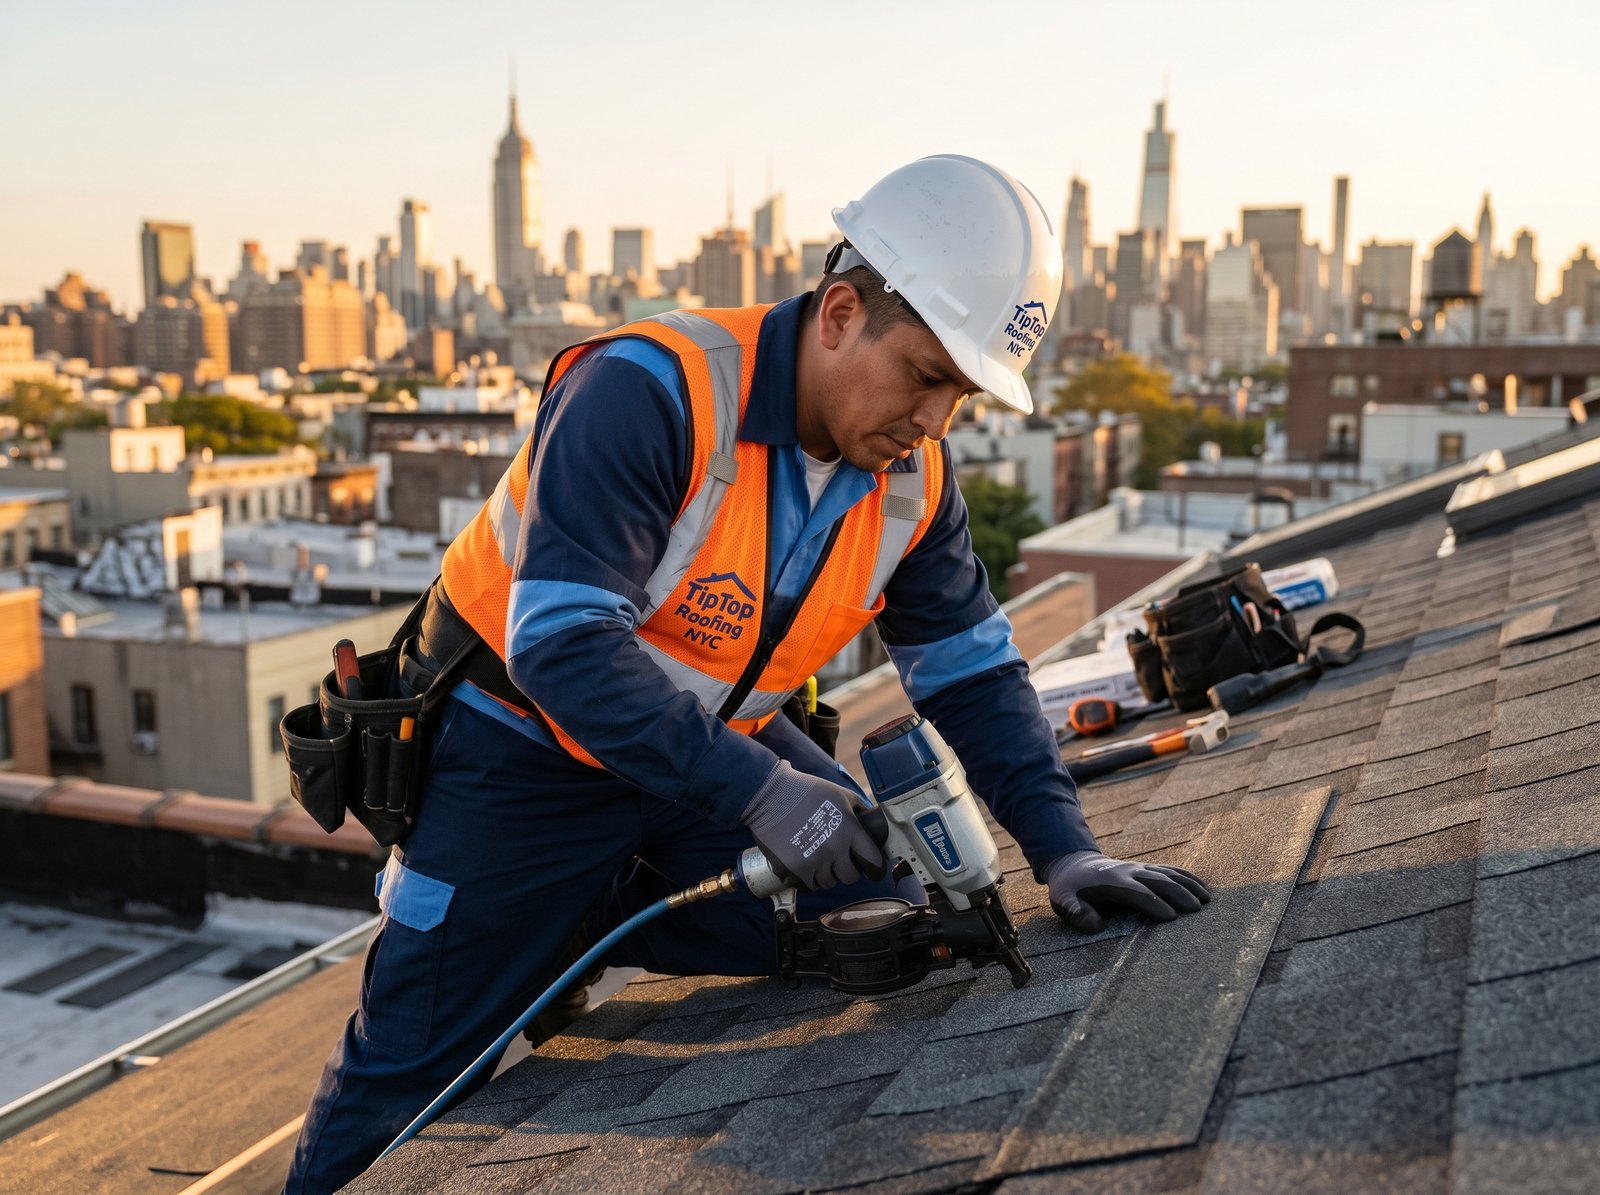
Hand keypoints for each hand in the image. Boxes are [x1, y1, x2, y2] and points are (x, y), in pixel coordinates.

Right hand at [742, 763, 886, 890]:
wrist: (770, 795)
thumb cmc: (806, 791)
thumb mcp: (840, 795)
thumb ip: (859, 811)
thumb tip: (871, 825)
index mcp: (849, 830)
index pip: (873, 861)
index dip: (875, 867)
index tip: (873, 869)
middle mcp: (834, 848)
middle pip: (850, 877)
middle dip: (846, 870)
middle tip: (838, 860)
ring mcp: (813, 861)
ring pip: (828, 882)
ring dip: (825, 873)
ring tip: (816, 856)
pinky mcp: (794, 869)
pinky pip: (808, 885)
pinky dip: (807, 877)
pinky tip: (804, 862)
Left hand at [1044, 850, 1209, 933]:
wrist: (1074, 864)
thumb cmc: (1070, 889)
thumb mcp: (1063, 900)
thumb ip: (1076, 913)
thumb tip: (1094, 926)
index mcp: (1111, 882)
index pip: (1136, 892)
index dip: (1153, 904)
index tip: (1171, 918)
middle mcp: (1129, 871)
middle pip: (1158, 881)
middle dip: (1178, 894)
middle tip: (1196, 910)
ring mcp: (1140, 867)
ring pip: (1168, 873)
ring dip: (1188, 885)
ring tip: (1206, 900)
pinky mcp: (1146, 868)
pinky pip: (1170, 869)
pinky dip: (1187, 877)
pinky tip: (1203, 887)